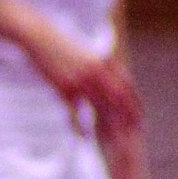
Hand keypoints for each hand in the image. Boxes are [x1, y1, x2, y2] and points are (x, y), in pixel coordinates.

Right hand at [17, 16, 141, 137]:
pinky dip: (81, 126)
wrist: (39, 38)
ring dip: (107, 126)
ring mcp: (81, 81)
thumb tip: (110, 70)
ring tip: (111, 141)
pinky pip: (76, 112)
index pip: (126, 87)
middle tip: (132, 134)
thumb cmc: (61, 44)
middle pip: (118, 100)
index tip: (138, 118)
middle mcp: (96, 73)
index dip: (134, 103)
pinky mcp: (64, 88)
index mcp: (103, 63)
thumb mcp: (85, 51)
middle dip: (127, 118)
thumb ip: (99, 63)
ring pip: (100, 108)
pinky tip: (84, 136)